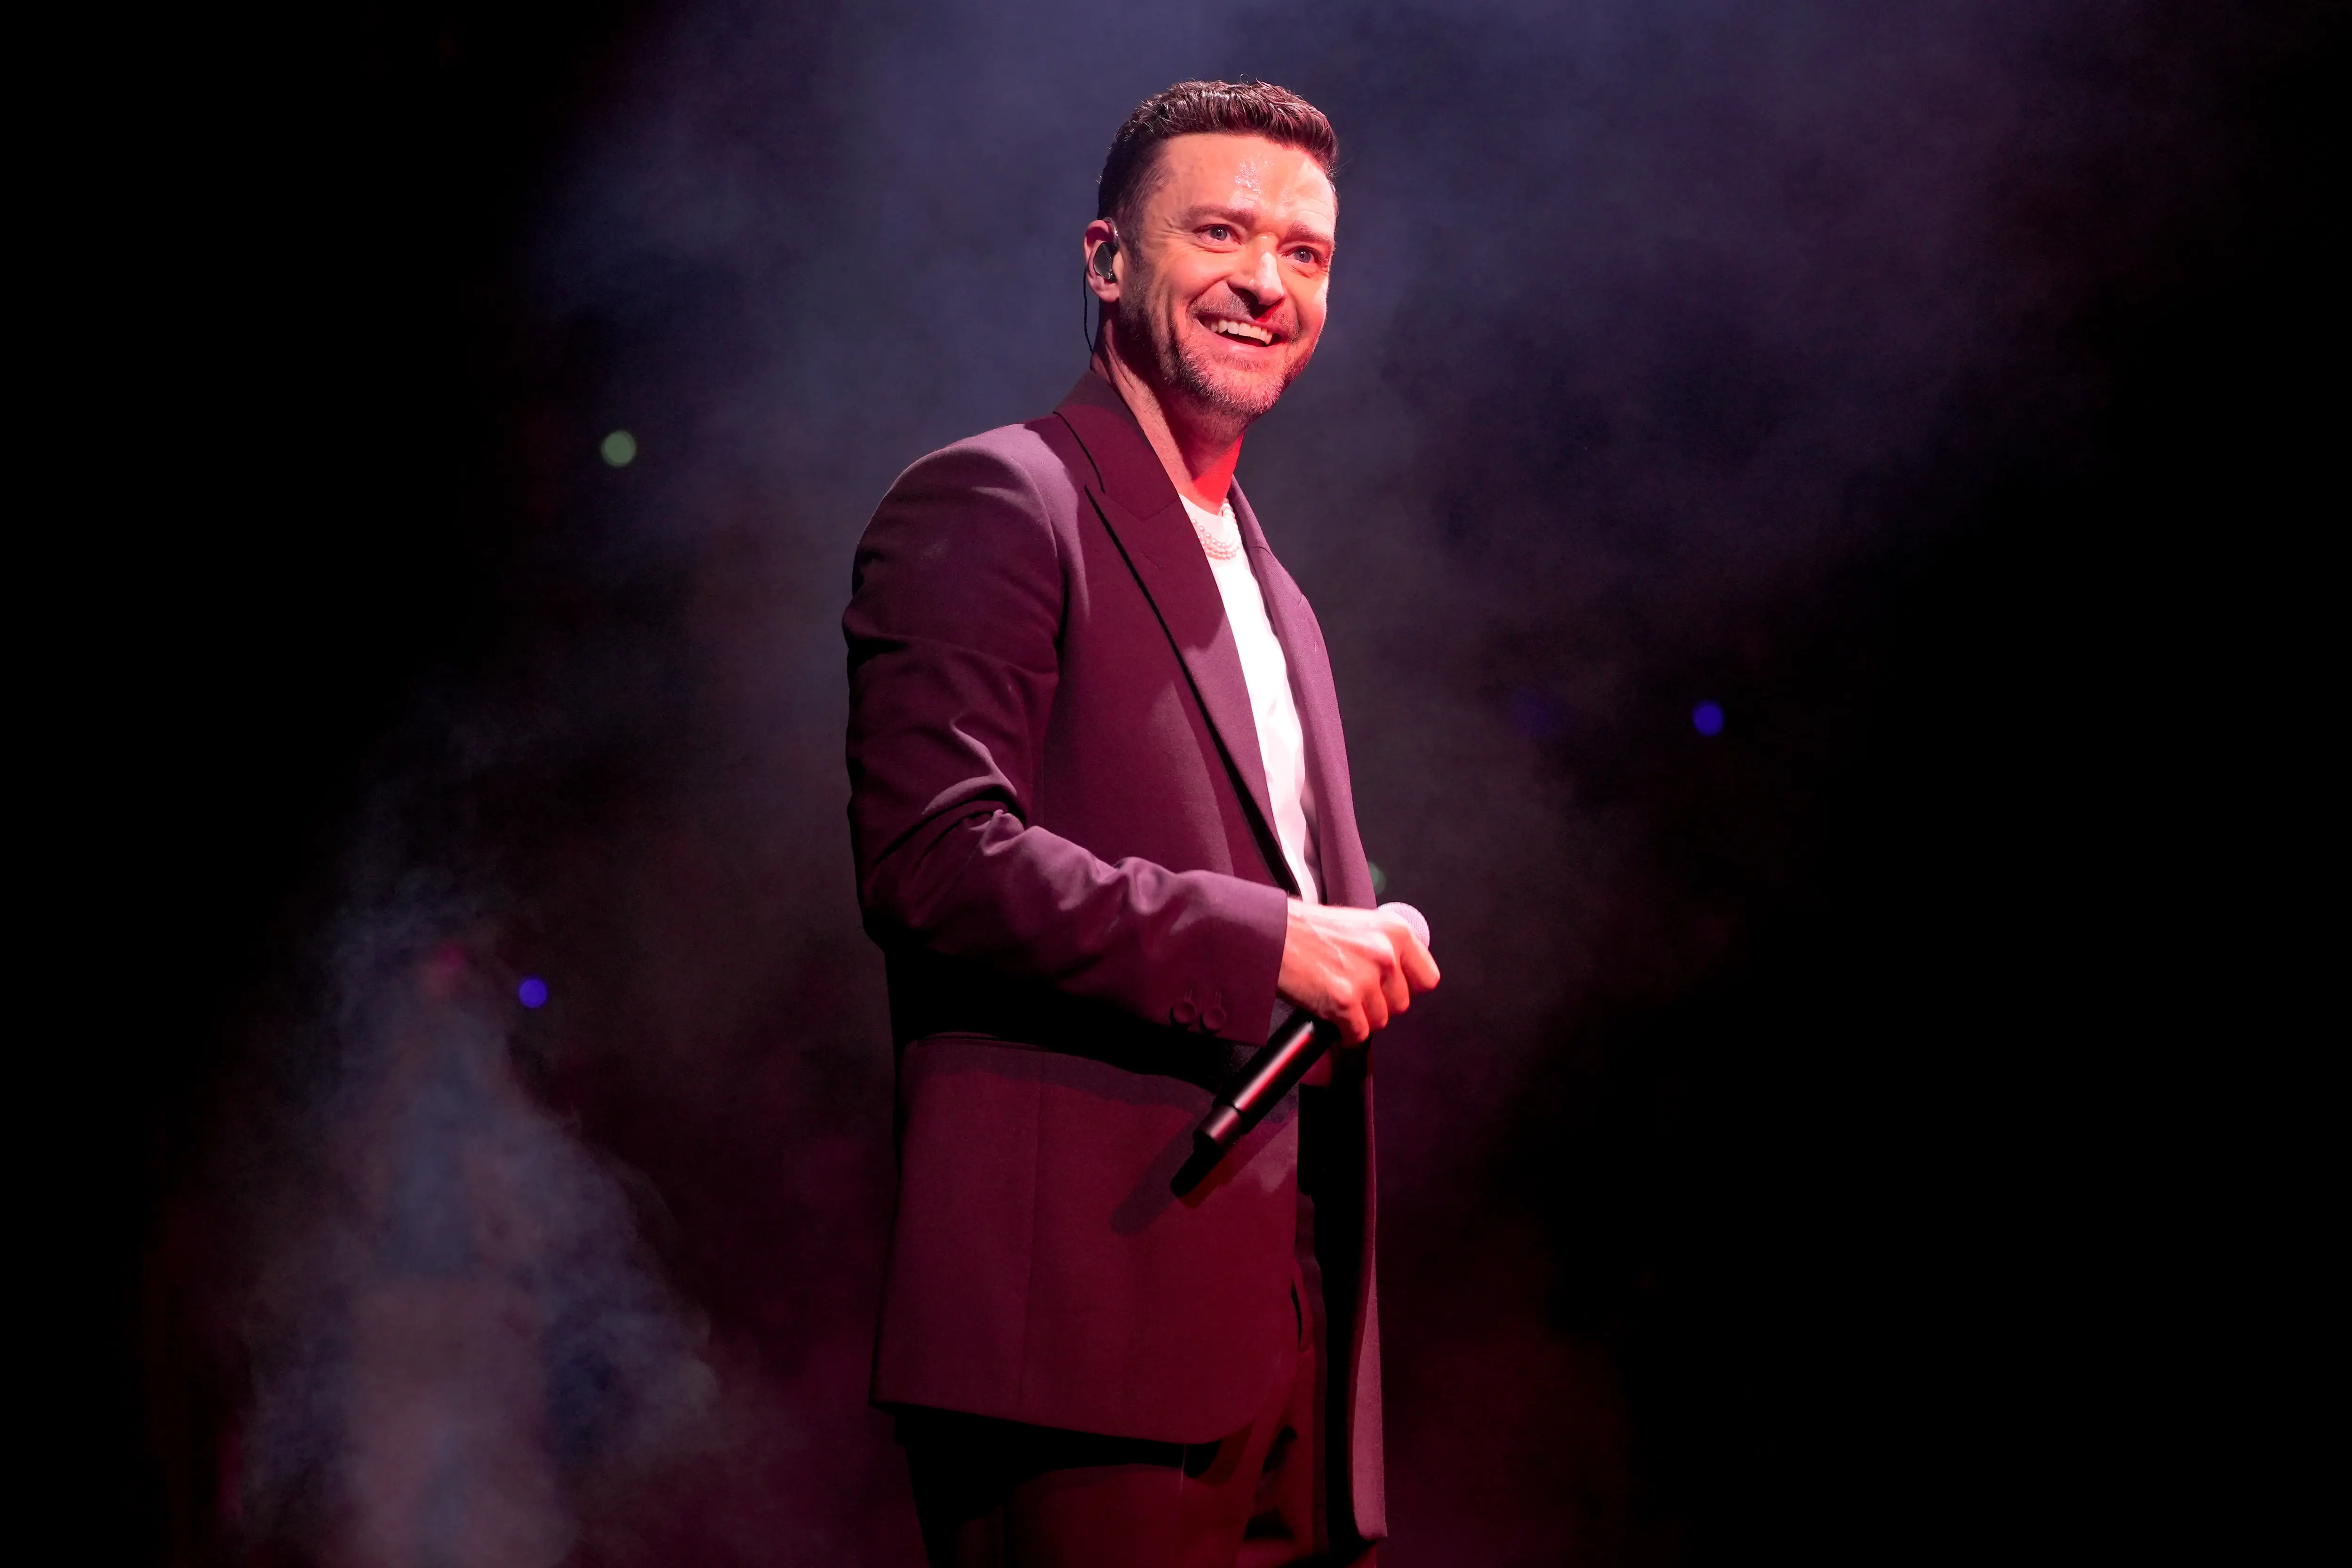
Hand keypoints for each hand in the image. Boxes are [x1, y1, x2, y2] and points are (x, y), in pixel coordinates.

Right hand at [1276, 900, 1440, 1043]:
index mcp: (1395, 932)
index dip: (1407, 988)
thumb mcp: (1360, 926)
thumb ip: (1386, 948)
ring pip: (1380, 1021)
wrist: (1271, 934)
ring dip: (1359, 1018)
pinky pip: (1358, 1034)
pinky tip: (1330, 1015)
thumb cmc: (1309, 930)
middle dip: (1378, 1004)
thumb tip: (1402, 976)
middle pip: (1401, 1004)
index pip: (1427, 979)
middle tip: (1352, 991)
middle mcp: (1385, 954)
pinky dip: (1344, 1033)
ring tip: (1336, 998)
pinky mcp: (1345, 1001)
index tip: (1390, 989)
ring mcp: (1366, 978)